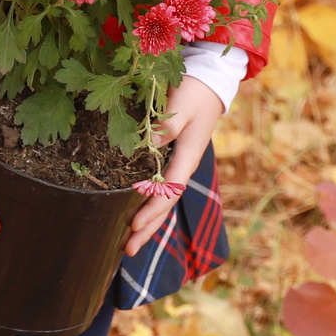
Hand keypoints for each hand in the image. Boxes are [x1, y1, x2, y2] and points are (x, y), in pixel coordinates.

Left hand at [124, 76, 224, 255]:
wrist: (209, 84)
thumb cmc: (194, 92)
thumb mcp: (181, 105)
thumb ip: (168, 126)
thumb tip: (150, 145)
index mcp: (187, 157)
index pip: (168, 191)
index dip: (151, 209)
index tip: (133, 224)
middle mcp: (182, 167)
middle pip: (165, 205)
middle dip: (147, 228)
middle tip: (126, 250)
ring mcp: (177, 165)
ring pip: (162, 201)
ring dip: (146, 223)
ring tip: (126, 244)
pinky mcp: (170, 159)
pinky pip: (159, 189)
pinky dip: (147, 206)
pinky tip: (132, 216)